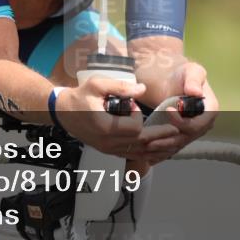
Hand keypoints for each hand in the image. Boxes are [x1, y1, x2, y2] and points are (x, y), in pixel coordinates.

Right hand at [56, 78, 178, 157]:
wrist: (63, 112)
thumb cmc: (80, 96)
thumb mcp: (97, 85)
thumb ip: (120, 87)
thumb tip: (141, 89)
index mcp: (106, 127)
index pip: (134, 128)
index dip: (138, 115)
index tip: (132, 104)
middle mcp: (108, 143)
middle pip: (140, 143)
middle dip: (160, 137)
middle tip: (177, 131)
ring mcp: (108, 149)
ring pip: (138, 153)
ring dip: (156, 149)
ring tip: (173, 144)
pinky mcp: (109, 151)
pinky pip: (131, 155)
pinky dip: (146, 154)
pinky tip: (157, 151)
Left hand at [136, 62, 218, 164]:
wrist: (173, 81)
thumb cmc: (183, 74)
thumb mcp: (191, 71)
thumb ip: (193, 80)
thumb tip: (195, 92)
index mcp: (209, 111)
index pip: (197, 124)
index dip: (182, 122)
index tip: (168, 110)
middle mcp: (203, 124)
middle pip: (186, 138)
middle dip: (168, 140)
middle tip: (150, 139)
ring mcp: (192, 132)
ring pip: (177, 145)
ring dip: (162, 148)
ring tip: (145, 147)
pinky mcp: (181, 136)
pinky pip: (172, 147)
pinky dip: (160, 151)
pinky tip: (146, 153)